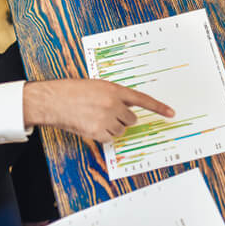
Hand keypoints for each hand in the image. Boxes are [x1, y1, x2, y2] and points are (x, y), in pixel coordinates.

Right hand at [23, 79, 174, 140]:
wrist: (53, 100)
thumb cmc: (72, 92)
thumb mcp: (97, 87)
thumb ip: (114, 95)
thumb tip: (126, 109)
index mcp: (114, 90)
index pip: (142, 100)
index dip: (158, 107)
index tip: (171, 113)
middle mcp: (113, 104)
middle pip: (131, 119)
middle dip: (122, 119)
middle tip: (107, 114)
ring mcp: (106, 118)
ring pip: (121, 130)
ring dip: (112, 127)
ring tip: (95, 118)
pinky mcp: (97, 131)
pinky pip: (110, 138)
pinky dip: (103, 135)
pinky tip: (91, 126)